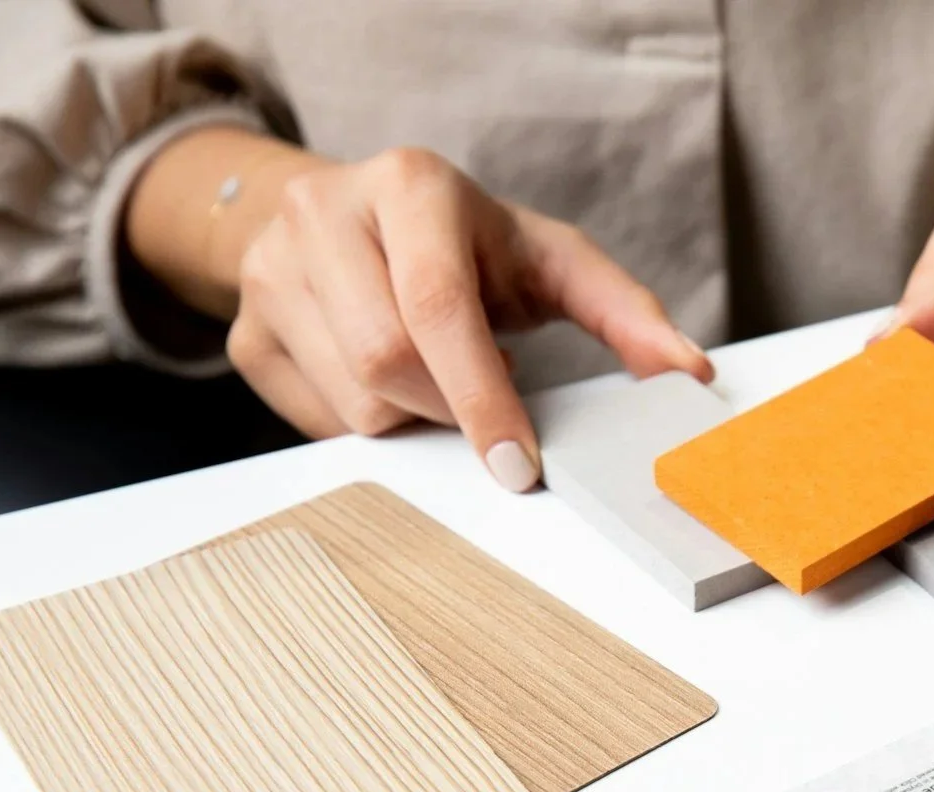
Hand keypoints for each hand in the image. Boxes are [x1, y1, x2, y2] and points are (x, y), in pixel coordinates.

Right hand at [137, 137, 709, 488]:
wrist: (348, 216)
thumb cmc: (463, 244)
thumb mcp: (548, 258)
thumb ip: (624, 312)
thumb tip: (688, 373)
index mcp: (408, 186)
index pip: (437, 307)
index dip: (481, 396)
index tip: (517, 463)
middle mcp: (324, 213)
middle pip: (387, 362)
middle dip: (449, 407)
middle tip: (483, 409)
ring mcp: (270, 272)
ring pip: (352, 401)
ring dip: (414, 419)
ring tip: (435, 378)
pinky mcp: (245, 332)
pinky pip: (317, 423)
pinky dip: (369, 426)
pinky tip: (389, 386)